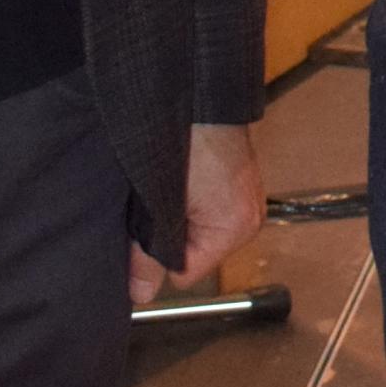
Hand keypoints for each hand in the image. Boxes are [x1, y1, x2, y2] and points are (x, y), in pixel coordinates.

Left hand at [129, 121, 265, 304]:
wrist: (197, 93)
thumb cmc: (185, 139)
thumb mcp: (159, 206)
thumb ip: (149, 254)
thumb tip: (140, 293)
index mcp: (235, 229)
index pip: (186, 273)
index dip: (155, 259)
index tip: (139, 237)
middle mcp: (246, 217)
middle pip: (192, 251)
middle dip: (165, 237)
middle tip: (149, 208)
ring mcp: (242, 196)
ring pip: (192, 228)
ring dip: (172, 215)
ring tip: (159, 190)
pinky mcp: (232, 178)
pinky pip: (201, 205)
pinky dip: (182, 197)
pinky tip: (172, 177)